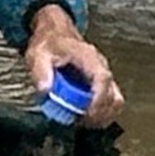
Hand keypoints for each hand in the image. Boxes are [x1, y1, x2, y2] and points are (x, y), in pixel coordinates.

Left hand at [24, 4, 123, 125]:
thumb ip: (41, 72)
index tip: (86, 114)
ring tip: (81, 120)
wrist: (55, 34)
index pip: (103, 79)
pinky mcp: (100, 84)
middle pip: (114, 95)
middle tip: (80, 121)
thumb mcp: (38, 55)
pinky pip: (109, 103)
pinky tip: (83, 116)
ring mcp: (102, 76)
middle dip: (100, 114)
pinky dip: (100, 114)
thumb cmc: (50, 44)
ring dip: (102, 117)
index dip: (98, 100)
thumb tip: (45, 90)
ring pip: (116, 102)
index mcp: (88, 57)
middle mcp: (100, 67)